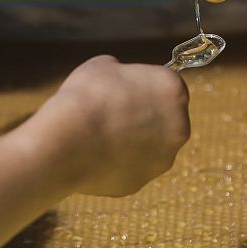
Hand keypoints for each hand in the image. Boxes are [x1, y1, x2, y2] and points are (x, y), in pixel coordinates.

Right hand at [30, 55, 190, 196]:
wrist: (66, 141)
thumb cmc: (86, 96)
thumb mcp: (104, 65)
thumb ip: (123, 73)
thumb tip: (122, 84)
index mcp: (174, 90)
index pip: (168, 86)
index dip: (145, 86)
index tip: (125, 90)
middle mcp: (179, 127)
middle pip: (165, 119)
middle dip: (145, 116)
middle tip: (113, 113)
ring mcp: (163, 158)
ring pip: (150, 147)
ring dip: (133, 141)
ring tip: (100, 135)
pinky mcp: (142, 182)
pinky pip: (131, 168)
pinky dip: (117, 162)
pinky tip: (95, 155)